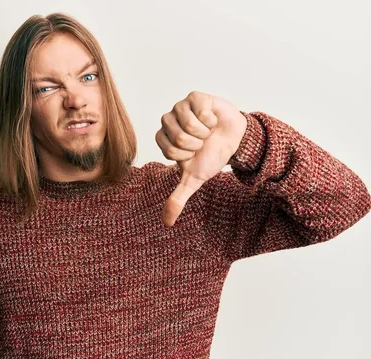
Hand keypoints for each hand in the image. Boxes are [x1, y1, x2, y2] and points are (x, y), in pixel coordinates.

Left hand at [155, 91, 247, 225]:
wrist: (235, 140)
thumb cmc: (211, 156)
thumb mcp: (194, 179)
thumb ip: (178, 197)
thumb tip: (167, 222)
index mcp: (163, 138)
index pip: (168, 149)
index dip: (185, 155)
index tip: (194, 153)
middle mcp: (168, 121)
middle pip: (176, 136)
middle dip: (195, 144)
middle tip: (202, 142)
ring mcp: (180, 107)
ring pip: (186, 122)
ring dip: (203, 132)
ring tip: (207, 132)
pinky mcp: (195, 97)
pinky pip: (199, 109)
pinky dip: (210, 119)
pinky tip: (212, 120)